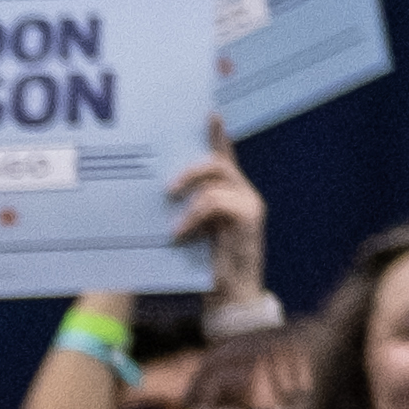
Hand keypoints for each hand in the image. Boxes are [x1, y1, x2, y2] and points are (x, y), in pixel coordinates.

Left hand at [177, 124, 267, 299]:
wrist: (232, 295)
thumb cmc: (207, 267)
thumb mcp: (194, 233)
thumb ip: (188, 212)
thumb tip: (159, 197)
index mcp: (230, 194)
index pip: (224, 157)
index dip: (217, 135)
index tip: (209, 113)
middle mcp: (243, 192)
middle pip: (219, 162)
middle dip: (192, 168)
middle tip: (168, 189)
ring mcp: (249, 202)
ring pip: (217, 179)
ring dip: (190, 194)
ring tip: (172, 216)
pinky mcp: (250, 216)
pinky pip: (217, 202)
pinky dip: (194, 216)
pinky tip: (180, 233)